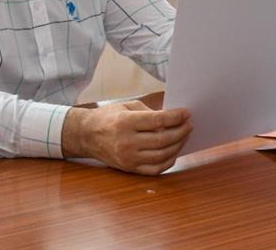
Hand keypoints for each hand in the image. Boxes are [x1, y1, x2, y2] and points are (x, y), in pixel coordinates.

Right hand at [62, 100, 192, 173]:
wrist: (86, 135)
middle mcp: (126, 142)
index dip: (176, 117)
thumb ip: (150, 112)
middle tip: (189, 124)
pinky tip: (174, 152)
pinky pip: (155, 169)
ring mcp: (128, 158)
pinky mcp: (129, 169)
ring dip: (178, 145)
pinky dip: (169, 161)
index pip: (158, 121)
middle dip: (181, 131)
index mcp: (126, 123)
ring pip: (162, 155)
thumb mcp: (127, 106)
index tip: (187, 113)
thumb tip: (173, 118)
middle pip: (162, 140)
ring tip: (184, 136)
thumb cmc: (108, 117)